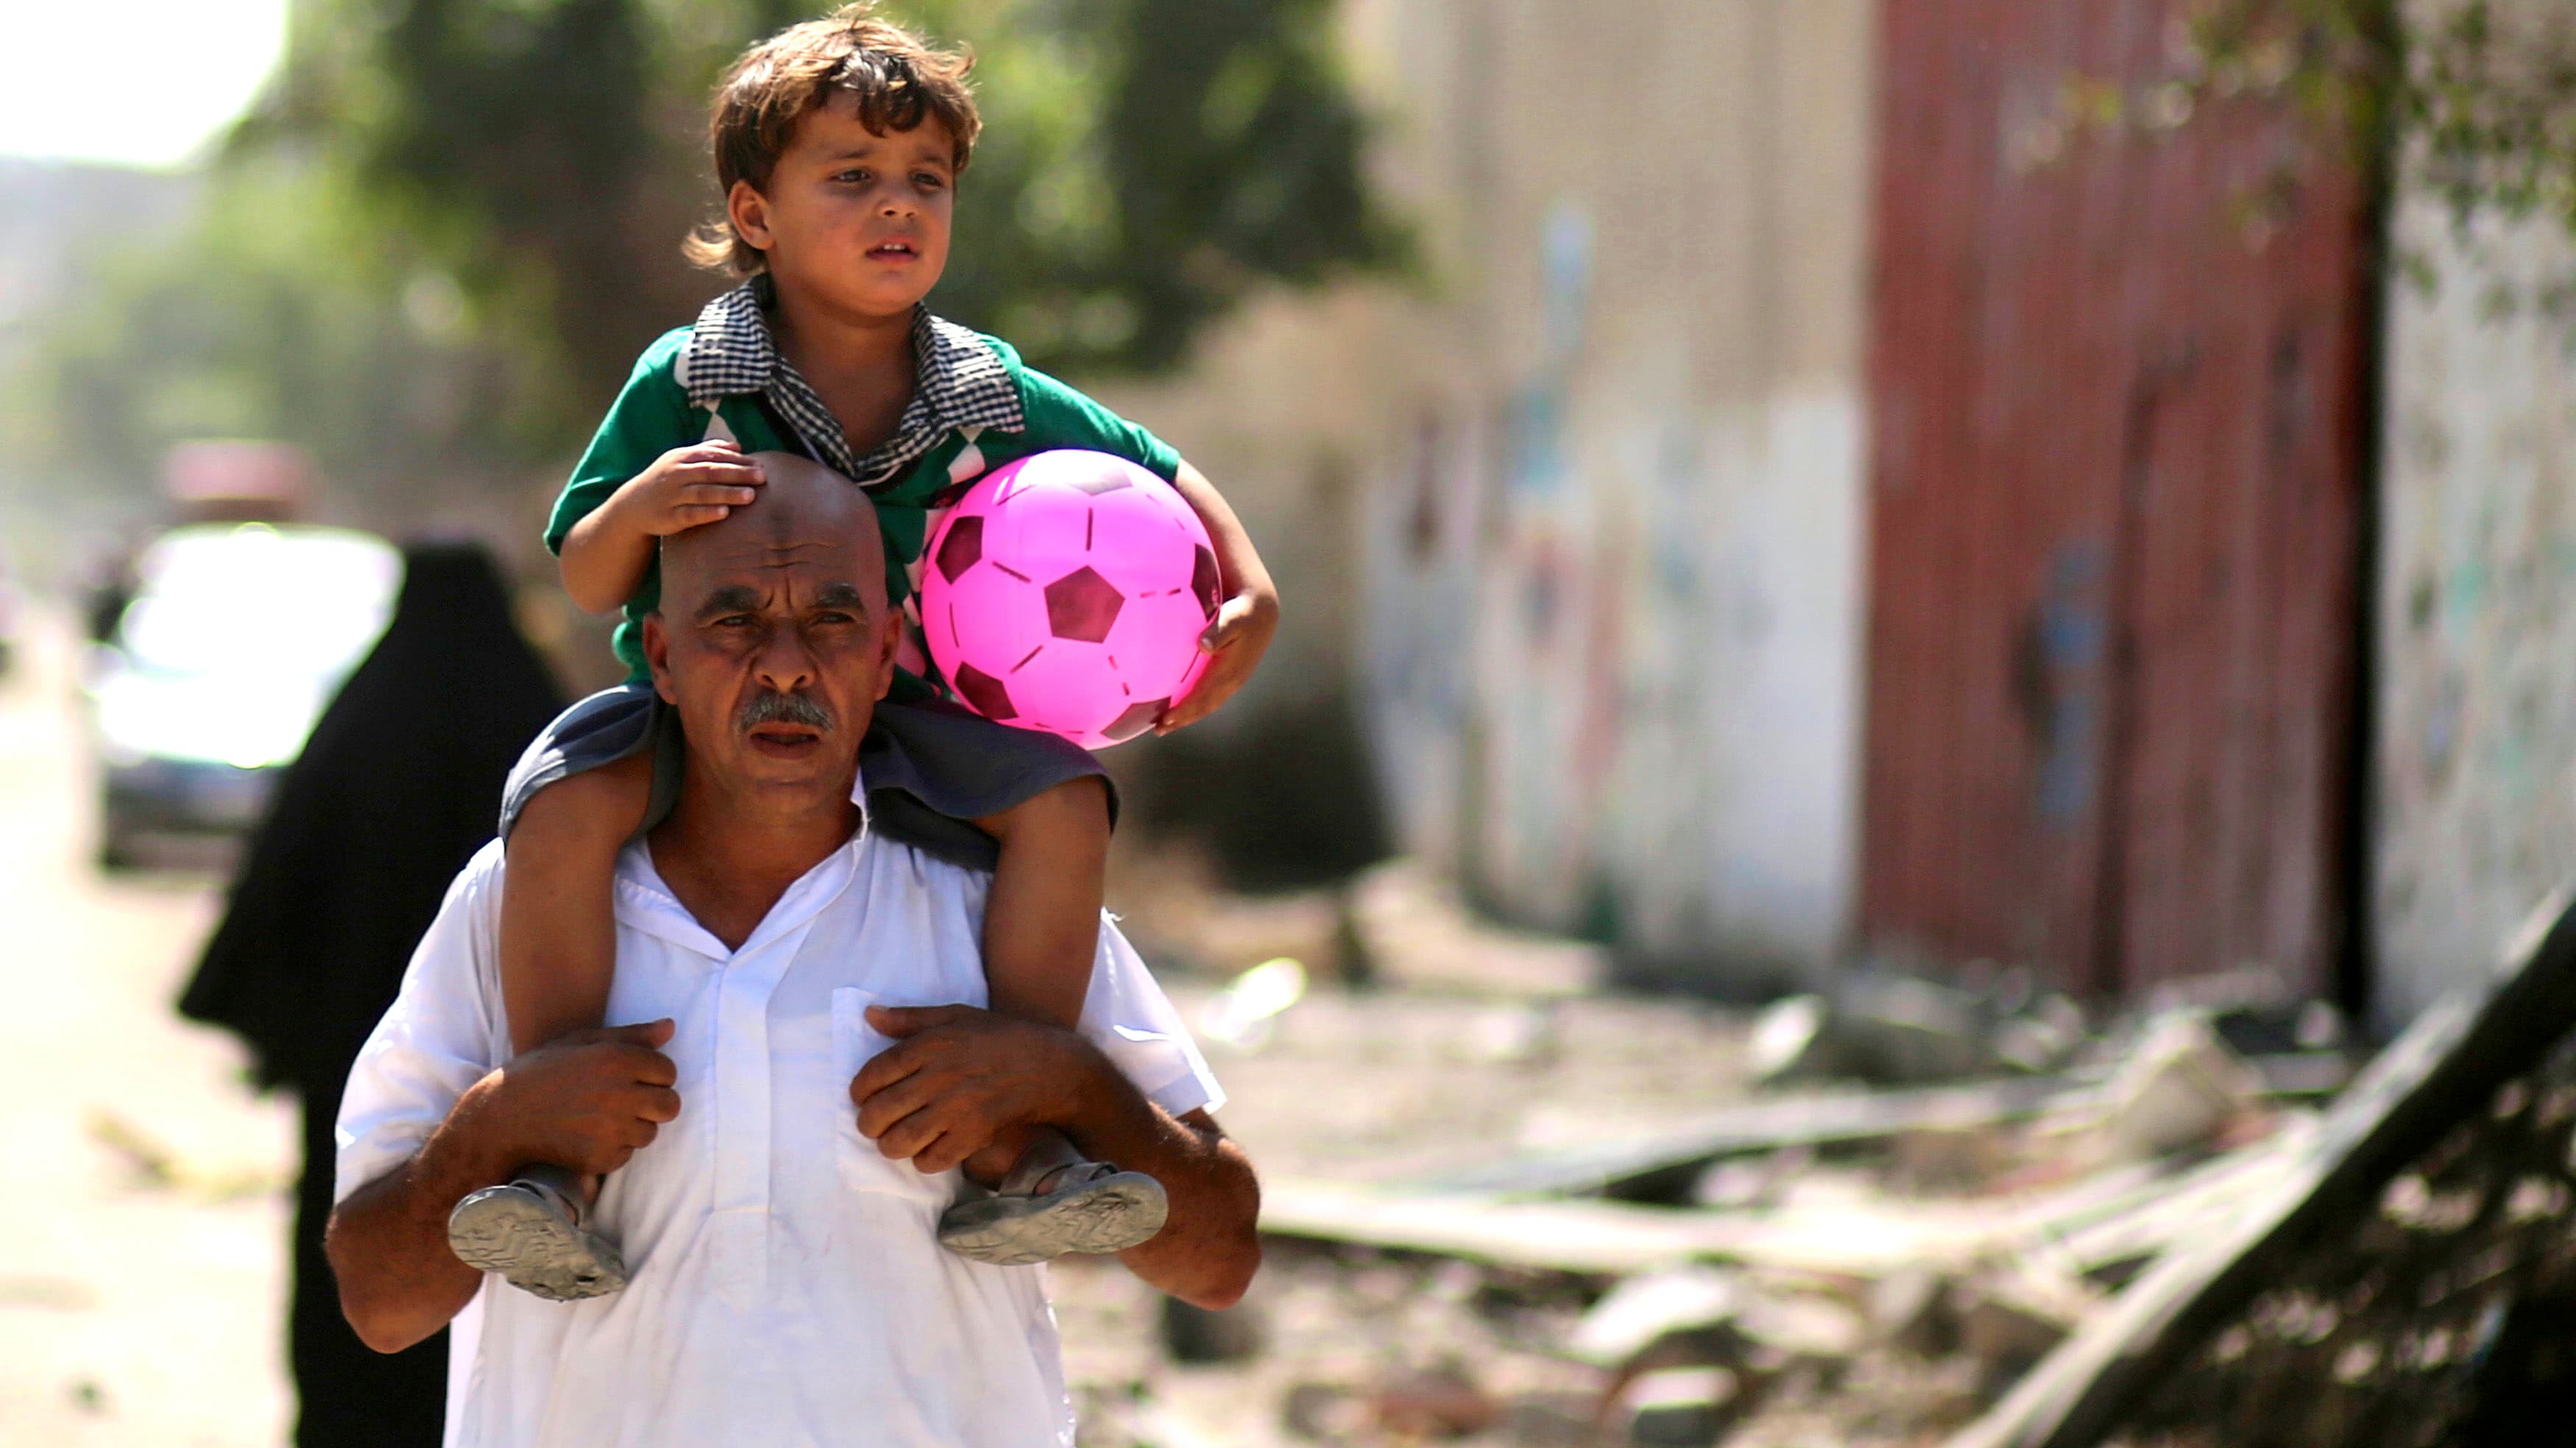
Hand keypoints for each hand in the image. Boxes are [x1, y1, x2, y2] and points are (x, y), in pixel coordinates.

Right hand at [475, 1020, 681, 1176]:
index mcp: (617, 1060)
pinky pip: (627, 1154)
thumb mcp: (583, 1042)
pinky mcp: (601, 1158)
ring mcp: (611, 1130)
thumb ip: (631, 1035)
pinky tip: (588, 1136)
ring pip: (650, 1133)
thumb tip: (670, 1027)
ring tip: (602, 1118)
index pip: (669, 1071)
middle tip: (628, 1101)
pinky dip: (614, 1148)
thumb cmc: (543, 1071)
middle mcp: (619, 1094)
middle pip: (671, 1105)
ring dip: (634, 1127)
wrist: (502, 1116)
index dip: (654, 1074)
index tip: (634, 1077)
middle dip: (655, 1103)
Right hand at [612, 441, 765, 537]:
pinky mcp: (668, 516)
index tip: (760, 466)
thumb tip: (738, 445)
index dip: (737, 461)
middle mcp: (676, 474)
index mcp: (682, 457)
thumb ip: (709, 451)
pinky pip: (689, 514)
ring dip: (727, 494)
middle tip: (762, 478)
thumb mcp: (681, 460)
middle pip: (710, 472)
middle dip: (737, 474)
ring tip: (750, 496)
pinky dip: (707, 513)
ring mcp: (671, 495)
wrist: (633, 505)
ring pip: (702, 493)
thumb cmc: (666, 480)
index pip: (713, 456)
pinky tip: (724, 513)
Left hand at [850, 1005, 1092, 1174]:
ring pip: (899, 1141)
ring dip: (890, 1145)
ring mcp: (956, 1108)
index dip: (858, 1091)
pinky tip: (927, 1150)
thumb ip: (909, 1018)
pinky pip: (931, 1160)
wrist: (1048, 1066)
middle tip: (874, 1124)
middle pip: (879, 1112)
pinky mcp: (974, 1134)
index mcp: (930, 1045)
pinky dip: (922, 1160)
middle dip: (868, 1124)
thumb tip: (868, 1015)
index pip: (874, 1074)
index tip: (861, 1097)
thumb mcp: (955, 1016)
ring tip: (896, 1140)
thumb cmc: (998, 1037)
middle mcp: (939, 1077)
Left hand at [1156, 585, 1276, 732]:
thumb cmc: (1242, 613)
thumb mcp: (1232, 618)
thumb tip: (1203, 646)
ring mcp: (1232, 681)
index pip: (1203, 697)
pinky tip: (1181, 705)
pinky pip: (1209, 696)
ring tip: (1166, 725)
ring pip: (1207, 704)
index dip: (1184, 709)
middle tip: (1159, 730)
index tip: (1166, 718)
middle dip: (1182, 720)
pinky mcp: (1230, 676)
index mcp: (1230, 673)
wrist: (1261, 612)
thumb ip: (1218, 631)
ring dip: (1187, 716)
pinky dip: (1194, 705)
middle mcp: (1232, 681)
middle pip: (1203, 707)